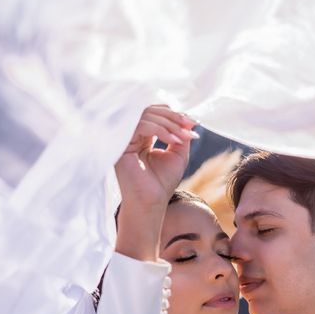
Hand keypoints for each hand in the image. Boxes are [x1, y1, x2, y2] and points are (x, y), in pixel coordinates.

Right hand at [114, 105, 198, 260]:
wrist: (151, 202)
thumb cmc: (162, 183)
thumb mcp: (178, 154)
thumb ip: (181, 135)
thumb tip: (189, 119)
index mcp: (143, 137)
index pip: (156, 114)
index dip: (175, 115)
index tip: (193, 124)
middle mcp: (131, 136)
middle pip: (151, 111)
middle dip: (174, 117)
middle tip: (189, 127)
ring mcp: (125, 139)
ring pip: (145, 116)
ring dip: (169, 123)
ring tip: (183, 137)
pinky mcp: (121, 144)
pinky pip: (140, 125)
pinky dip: (160, 129)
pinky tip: (173, 140)